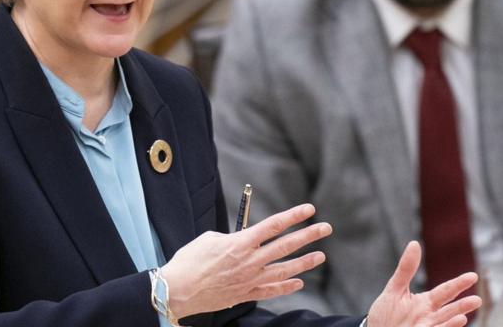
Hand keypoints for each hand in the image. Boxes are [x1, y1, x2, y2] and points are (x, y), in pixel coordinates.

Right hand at [159, 203, 331, 319]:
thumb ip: (232, 238)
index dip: (294, 216)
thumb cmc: (189, 260)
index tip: (309, 209)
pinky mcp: (245, 294)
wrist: (177, 290)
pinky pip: (271, 290)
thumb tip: (242, 241)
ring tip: (320, 256)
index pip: (274, 225)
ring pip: (284, 269)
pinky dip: (286, 287)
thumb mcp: (209, 239)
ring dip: (305, 262)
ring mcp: (250, 279)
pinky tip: (298, 282)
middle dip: (308, 235)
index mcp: (241, 242)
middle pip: (285, 246)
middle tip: (326, 228)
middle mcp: (250, 261)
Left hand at [366, 241, 480, 326]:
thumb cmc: (385, 313)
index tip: (473, 276)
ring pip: (444, 323)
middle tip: (478, 299)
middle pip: (449, 309)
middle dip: (462, 305)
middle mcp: (429, 316)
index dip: (458, 283)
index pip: (445, 291)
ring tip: (464, 315)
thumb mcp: (394, 288)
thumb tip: (414, 243)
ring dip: (455, 319)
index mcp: (425, 302)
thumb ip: (406, 269)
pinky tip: (455, 322)